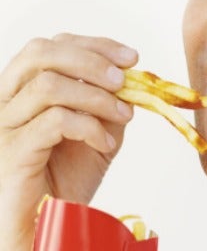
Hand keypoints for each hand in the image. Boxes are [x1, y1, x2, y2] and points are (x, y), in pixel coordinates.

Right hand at [0, 33, 137, 249]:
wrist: (51, 221)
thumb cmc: (70, 175)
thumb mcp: (100, 129)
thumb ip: (111, 101)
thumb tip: (132, 77)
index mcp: (26, 87)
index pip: (53, 45)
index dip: (95, 45)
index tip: (132, 58)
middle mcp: (7, 99)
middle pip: (41, 53)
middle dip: (92, 60)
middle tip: (123, 80)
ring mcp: (4, 124)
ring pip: (48, 86)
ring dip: (97, 97)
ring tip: (124, 115)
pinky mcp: (11, 151)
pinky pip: (54, 121)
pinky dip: (90, 127)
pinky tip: (106, 142)